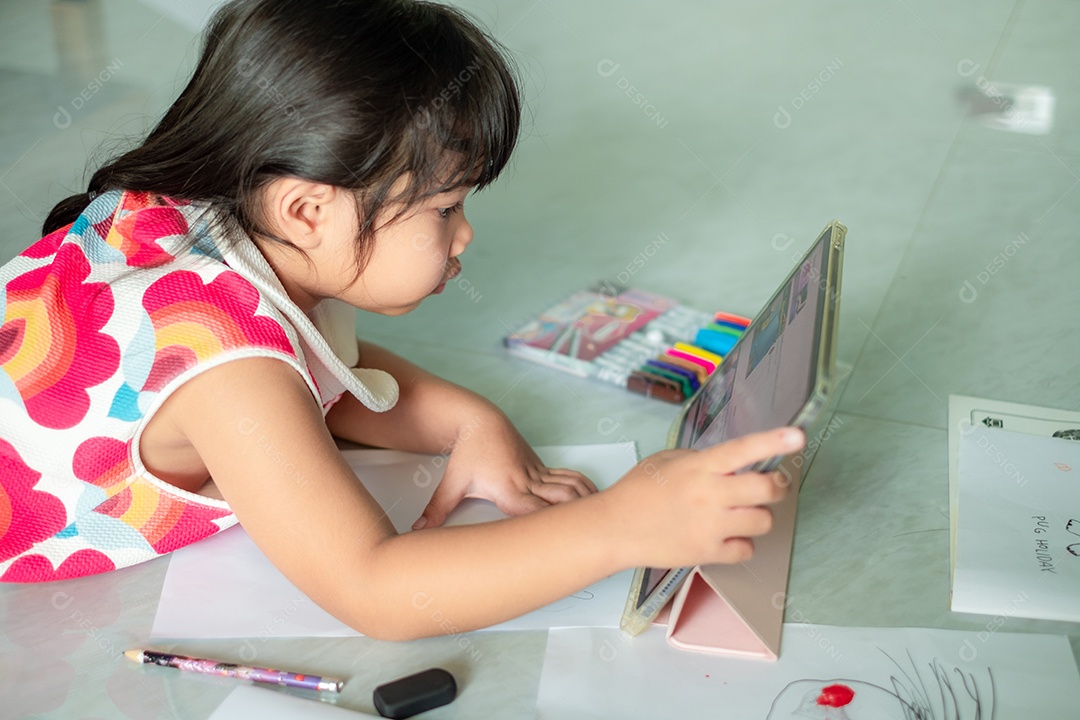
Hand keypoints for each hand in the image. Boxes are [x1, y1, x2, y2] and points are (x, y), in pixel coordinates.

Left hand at [413, 413, 597, 528]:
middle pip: (562, 502)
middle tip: (596, 540)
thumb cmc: (468, 452)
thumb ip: (437, 508)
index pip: (536, 515)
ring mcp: (538, 474)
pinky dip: (583, 489)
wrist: (481, 421)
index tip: (566, 547)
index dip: (552, 531)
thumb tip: (419, 532)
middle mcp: (528, 483)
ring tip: (603, 521)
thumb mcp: (452, 482)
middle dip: (577, 519)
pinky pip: (569, 479)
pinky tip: (594, 500)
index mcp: (509, 490)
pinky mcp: (542, 469)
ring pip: (570, 488)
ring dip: (585, 503)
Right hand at [608, 427, 803, 568]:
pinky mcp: (707, 552)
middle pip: (767, 489)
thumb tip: (728, 465)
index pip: (744, 450)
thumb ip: (701, 460)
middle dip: (777, 486)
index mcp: (700, 467)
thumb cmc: (637, 492)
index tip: (797, 435)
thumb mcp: (667, 460)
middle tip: (772, 486)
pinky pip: (746, 549)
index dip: (774, 441)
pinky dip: (741, 543)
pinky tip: (726, 536)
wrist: (615, 528)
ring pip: (763, 521)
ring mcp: (710, 526)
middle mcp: (710, 495)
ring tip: (740, 513)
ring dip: (758, 516)